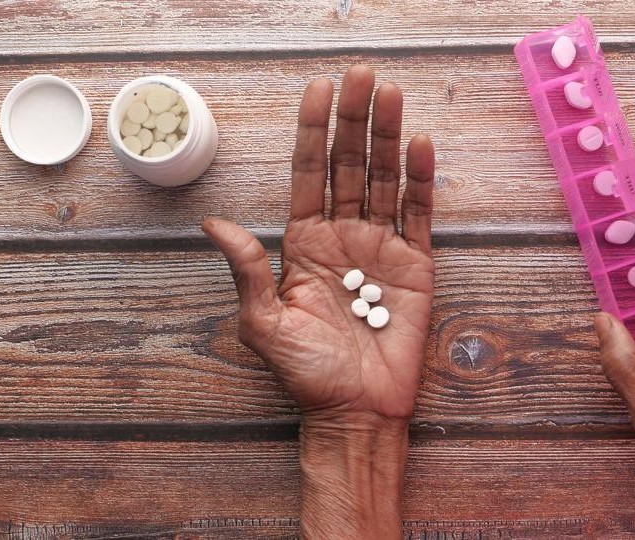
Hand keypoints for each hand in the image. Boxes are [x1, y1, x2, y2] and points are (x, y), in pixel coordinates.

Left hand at [203, 65, 434, 538]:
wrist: (356, 410)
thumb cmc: (308, 373)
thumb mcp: (264, 323)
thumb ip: (246, 269)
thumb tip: (212, 222)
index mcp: (303, 243)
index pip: (308, 174)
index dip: (313, 132)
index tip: (319, 90)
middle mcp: (343, 236)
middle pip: (349, 166)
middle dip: (355, 120)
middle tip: (363, 76)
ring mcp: (381, 247)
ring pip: (385, 180)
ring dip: (388, 138)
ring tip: (391, 96)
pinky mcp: (416, 265)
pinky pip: (419, 215)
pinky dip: (422, 182)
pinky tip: (420, 147)